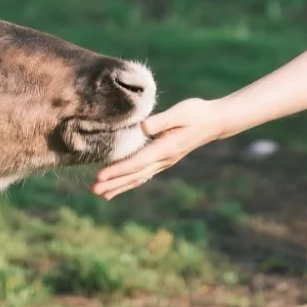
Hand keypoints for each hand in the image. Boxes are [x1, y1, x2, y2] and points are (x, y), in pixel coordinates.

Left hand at [91, 98, 225, 199]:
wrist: (213, 122)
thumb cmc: (196, 113)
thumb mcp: (181, 112)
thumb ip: (162, 120)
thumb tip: (143, 126)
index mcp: (165, 148)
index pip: (136, 162)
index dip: (117, 170)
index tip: (100, 176)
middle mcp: (163, 159)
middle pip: (134, 175)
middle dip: (113, 183)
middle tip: (93, 190)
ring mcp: (164, 162)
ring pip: (138, 178)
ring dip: (119, 186)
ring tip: (101, 194)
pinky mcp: (164, 159)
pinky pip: (144, 174)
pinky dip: (130, 182)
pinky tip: (121, 186)